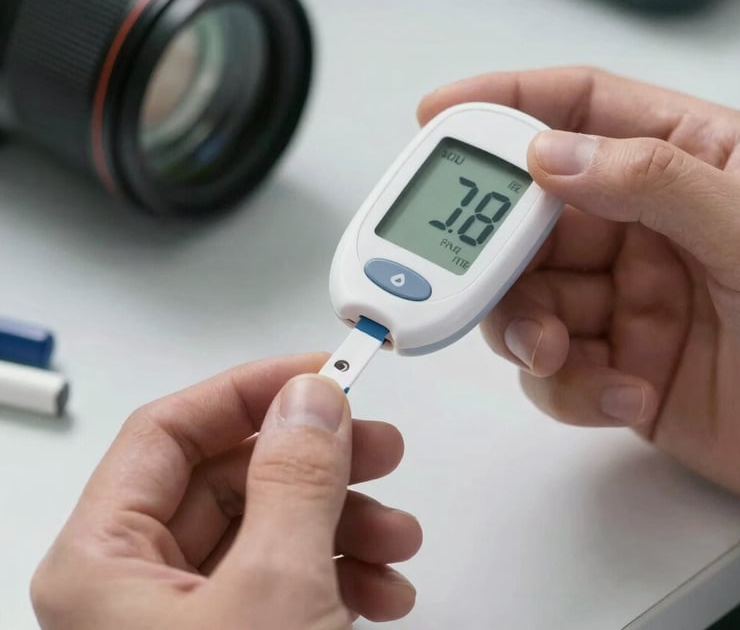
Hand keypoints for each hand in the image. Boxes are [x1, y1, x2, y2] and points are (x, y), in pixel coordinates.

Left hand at [32, 354, 421, 628]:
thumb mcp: (275, 594)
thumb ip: (295, 478)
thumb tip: (309, 397)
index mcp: (104, 563)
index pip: (172, 429)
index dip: (249, 390)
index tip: (318, 375)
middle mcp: (133, 587)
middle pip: (229, 475)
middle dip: (314, 459)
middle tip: (375, 443)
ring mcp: (183, 621)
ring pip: (266, 524)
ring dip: (340, 518)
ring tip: (394, 536)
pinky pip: (283, 574)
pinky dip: (338, 569)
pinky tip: (380, 586)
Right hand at [420, 68, 739, 506]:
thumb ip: (655, 181)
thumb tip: (553, 155)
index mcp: (685, 163)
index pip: (578, 109)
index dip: (504, 104)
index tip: (440, 113)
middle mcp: (645, 227)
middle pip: (532, 214)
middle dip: (500, 249)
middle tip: (486, 273)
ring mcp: (628, 299)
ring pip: (529, 295)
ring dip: (527, 327)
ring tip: (559, 351)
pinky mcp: (618, 365)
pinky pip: (556, 369)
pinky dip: (571, 386)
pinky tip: (624, 393)